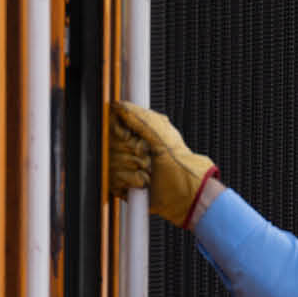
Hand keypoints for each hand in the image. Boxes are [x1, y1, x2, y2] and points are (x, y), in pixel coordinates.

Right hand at [112, 102, 217, 227]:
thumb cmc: (178, 161)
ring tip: (150, 170)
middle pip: (112, 145)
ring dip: (136, 168)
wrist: (185, 190)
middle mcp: (126, 149)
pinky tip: (145, 182)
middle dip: (133, 152)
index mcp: (135, 133)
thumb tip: (119, 105)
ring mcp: (122, 168)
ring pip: (114, 163)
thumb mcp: (162, 133)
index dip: (120, 133)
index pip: (112, 126)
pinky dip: (133, 181)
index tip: (130, 136)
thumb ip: (140, 118)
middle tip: (149, 156)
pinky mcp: (121, 186)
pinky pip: (115, 181)